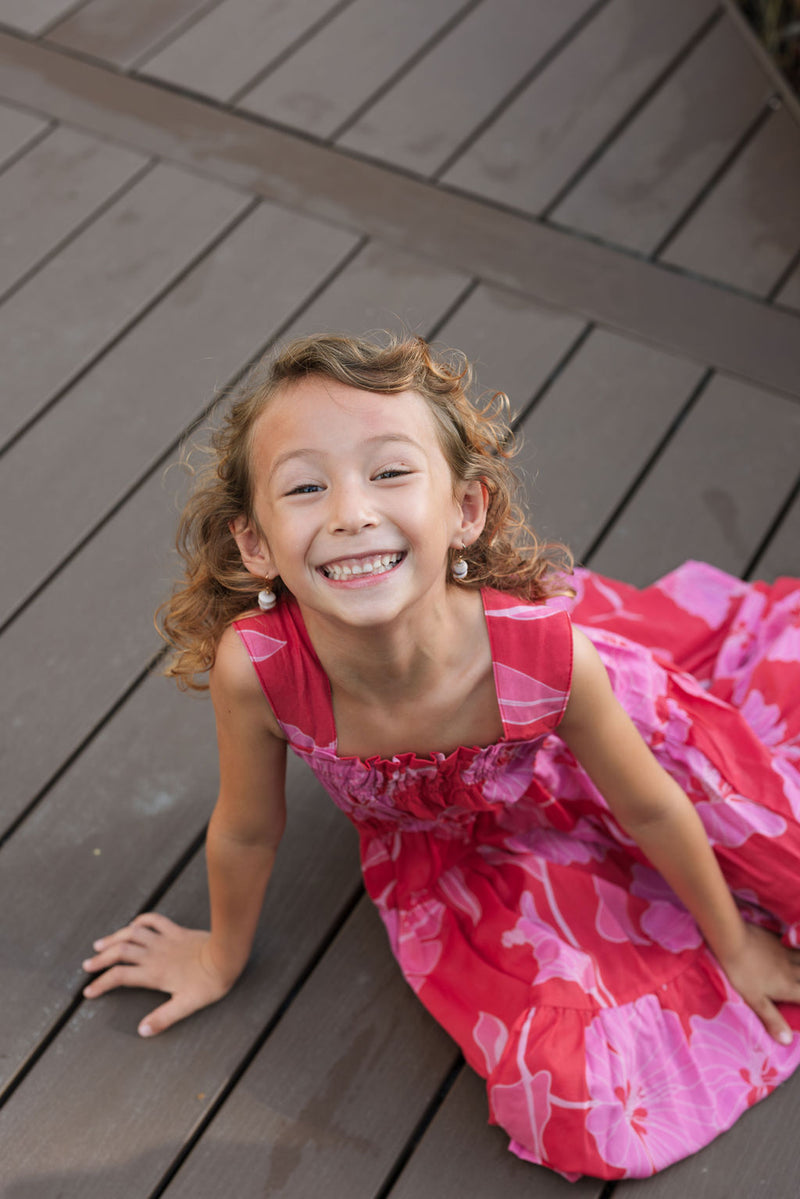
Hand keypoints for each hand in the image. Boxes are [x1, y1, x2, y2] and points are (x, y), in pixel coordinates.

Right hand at [82, 912, 237, 1036]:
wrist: (226, 956)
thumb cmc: (209, 983)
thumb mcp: (186, 1005)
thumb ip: (163, 1017)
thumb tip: (142, 1031)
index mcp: (153, 974)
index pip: (119, 977)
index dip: (101, 984)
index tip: (89, 991)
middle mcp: (154, 954)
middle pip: (120, 952)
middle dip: (101, 959)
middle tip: (87, 965)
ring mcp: (164, 940)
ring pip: (132, 934)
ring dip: (114, 938)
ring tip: (100, 944)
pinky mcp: (175, 930)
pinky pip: (154, 920)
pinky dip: (140, 920)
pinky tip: (133, 925)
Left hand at [719, 922, 799, 1044]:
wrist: (732, 940)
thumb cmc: (742, 972)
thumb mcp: (755, 1000)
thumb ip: (772, 1019)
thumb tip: (787, 1040)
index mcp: (789, 986)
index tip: (798, 1005)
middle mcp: (793, 969)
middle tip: (798, 989)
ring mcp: (786, 953)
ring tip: (798, 973)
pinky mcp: (777, 940)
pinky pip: (793, 947)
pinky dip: (796, 951)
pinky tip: (790, 951)